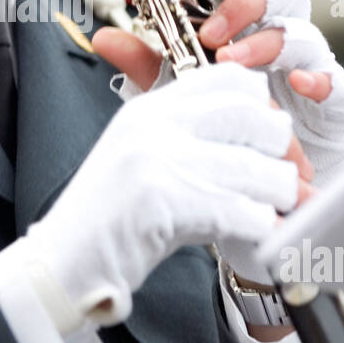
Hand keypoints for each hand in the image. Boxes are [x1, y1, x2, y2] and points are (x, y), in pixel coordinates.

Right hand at [11, 63, 301, 327]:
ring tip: (276, 210)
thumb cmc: (107, 222)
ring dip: (276, 194)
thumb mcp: (140, 161)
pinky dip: (259, 226)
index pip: (225, 78)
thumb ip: (186, 141)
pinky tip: (257, 233)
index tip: (267, 131)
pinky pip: (240, 210)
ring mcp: (157, 159)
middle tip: (281, 176)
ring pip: (253, 167)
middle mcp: (153, 124)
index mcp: (149, 110)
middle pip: (249, 116)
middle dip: (278, 149)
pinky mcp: (165, 200)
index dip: (260, 102)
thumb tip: (258, 142)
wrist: (62, 264)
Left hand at [93, 0, 343, 188]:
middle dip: (242, 2)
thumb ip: (147, 63)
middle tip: (209, 32)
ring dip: (266, 41)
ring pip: (302, 28)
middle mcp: (278, 32)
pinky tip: (297, 84)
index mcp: (241, 19)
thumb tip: (103, 36)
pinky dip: (318, 77)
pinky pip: (337, 79)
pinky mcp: (336, 101)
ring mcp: (310, 63)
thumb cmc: (224, 124)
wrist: (268, 183)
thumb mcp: (179, 92)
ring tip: (232, 63)